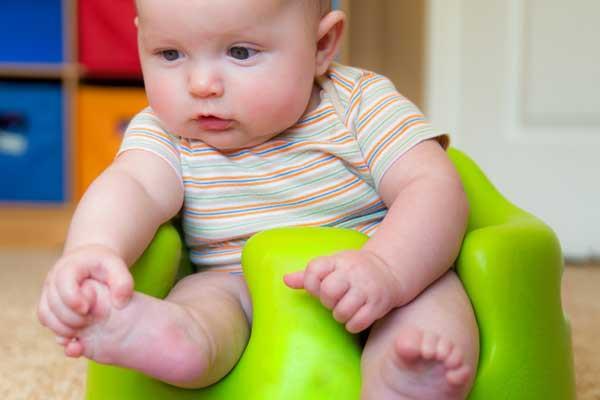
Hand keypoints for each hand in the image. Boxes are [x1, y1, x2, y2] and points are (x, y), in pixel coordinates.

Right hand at [37, 245, 132, 346]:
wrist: (90, 261)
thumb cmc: (105, 265)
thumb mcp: (118, 267)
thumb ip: (123, 283)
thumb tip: (119, 304)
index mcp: (69, 268)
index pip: (64, 287)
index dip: (74, 301)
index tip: (88, 309)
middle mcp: (53, 280)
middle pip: (53, 304)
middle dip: (71, 318)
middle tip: (90, 321)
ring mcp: (48, 292)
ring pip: (45, 315)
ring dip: (63, 328)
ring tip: (83, 329)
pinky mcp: (48, 304)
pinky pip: (45, 321)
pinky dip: (58, 330)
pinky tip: (76, 334)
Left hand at [284, 249, 401, 332]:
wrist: (389, 271)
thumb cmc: (353, 270)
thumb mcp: (332, 266)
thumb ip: (308, 275)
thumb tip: (285, 280)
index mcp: (337, 261)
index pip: (314, 270)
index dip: (311, 284)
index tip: (318, 289)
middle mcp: (352, 272)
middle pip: (328, 291)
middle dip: (327, 301)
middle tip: (334, 302)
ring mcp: (366, 288)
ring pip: (342, 310)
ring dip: (340, 316)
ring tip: (344, 310)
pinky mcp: (377, 304)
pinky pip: (358, 322)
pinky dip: (353, 325)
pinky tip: (355, 318)